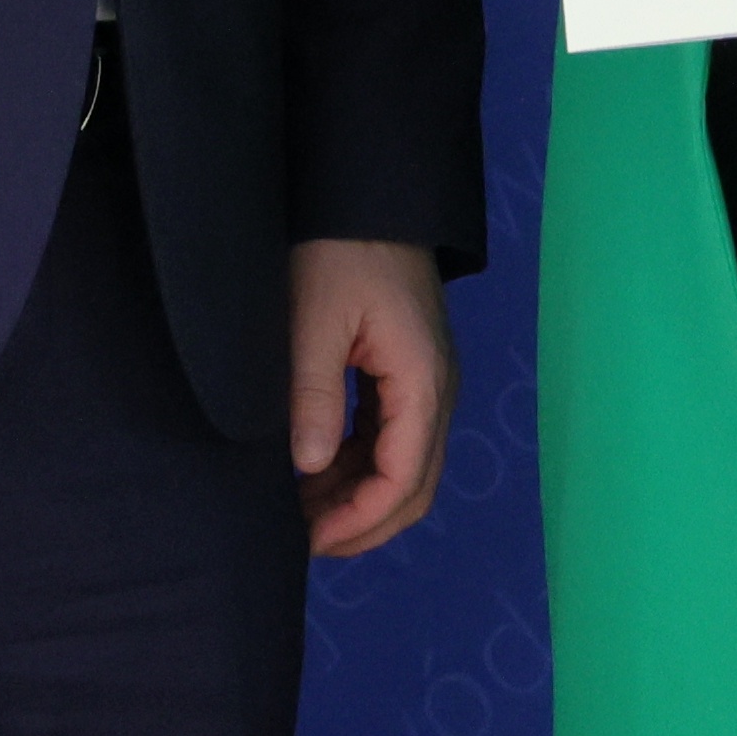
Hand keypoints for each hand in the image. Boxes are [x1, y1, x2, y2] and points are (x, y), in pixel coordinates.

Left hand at [288, 237, 455, 556]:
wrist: (367, 196)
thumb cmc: (338, 249)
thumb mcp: (314, 320)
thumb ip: (314, 395)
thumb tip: (311, 468)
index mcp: (422, 381)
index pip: (402, 479)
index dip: (358, 520)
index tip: (307, 539)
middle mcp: (436, 389)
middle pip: (413, 485)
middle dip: (362, 522)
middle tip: (302, 540)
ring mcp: (426, 381)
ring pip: (403, 465)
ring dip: (358, 496)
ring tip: (300, 510)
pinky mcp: (407, 370)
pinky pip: (391, 437)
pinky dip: (358, 464)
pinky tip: (316, 472)